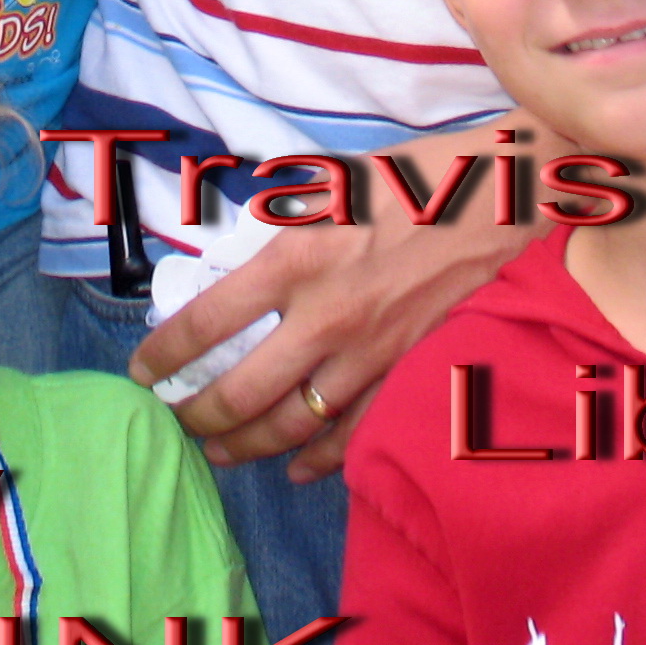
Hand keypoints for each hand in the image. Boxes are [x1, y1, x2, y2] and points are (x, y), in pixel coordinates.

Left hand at [127, 160, 544, 484]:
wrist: (502, 199)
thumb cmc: (414, 177)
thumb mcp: (329, 181)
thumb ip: (277, 221)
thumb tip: (231, 250)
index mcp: (296, 260)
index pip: (207, 323)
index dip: (165, 356)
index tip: (143, 372)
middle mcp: (325, 317)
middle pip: (240, 394)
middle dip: (195, 417)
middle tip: (173, 421)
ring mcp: (368, 356)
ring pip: (289, 426)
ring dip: (244, 446)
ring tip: (216, 450)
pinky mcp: (405, 375)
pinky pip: (351, 434)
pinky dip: (317, 458)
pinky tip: (295, 467)